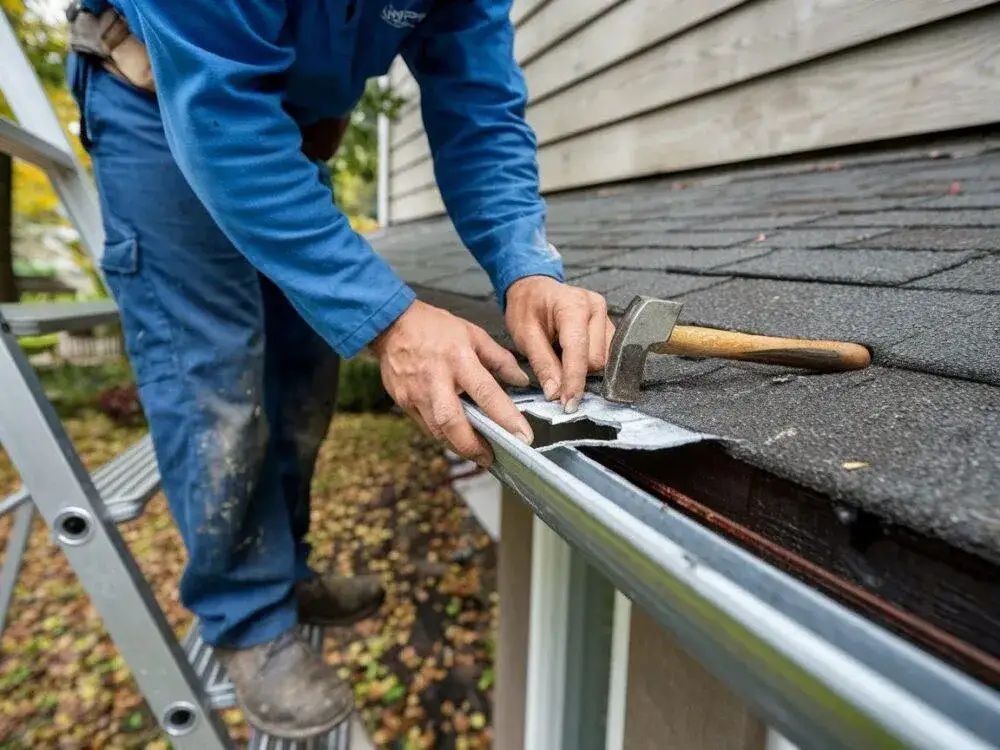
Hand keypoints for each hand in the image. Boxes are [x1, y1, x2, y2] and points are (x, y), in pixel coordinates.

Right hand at [370, 300, 533, 466]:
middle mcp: (436, 378)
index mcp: (458, 358)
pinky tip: (457, 439)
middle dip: (473, 446)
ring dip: (459, 447)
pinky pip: (426, 427)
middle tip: (492, 457)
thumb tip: (521, 380)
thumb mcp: (474, 334)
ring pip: (437, 431)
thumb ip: (500, 359)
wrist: (392, 324)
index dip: (506, 418)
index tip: (522, 436)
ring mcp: (416, 393)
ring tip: (478, 453)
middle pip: (453, 422)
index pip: (486, 393)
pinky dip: (443, 436)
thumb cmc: (434, 327)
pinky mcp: (404, 401)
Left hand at [505, 276, 614, 411]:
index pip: (579, 351)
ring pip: (604, 360)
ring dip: (583, 368)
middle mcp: (596, 308)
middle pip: (596, 359)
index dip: (573, 381)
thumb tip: (555, 393)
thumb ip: (542, 364)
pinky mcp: (609, 325)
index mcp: (573, 305)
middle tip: (553, 370)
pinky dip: (588, 362)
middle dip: (576, 373)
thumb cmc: (527, 307)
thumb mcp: (524, 335)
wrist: (534, 289)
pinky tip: (573, 355)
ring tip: (561, 357)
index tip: (567, 403)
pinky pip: (606, 354)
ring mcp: (606, 315)